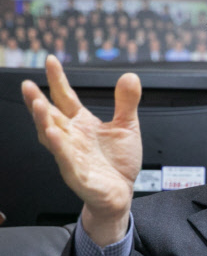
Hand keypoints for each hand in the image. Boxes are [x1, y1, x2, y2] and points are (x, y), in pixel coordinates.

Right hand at [21, 55, 141, 245]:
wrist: (121, 194)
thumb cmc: (119, 163)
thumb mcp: (127, 127)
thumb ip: (126, 103)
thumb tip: (130, 76)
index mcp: (81, 124)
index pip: (65, 98)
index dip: (57, 80)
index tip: (50, 61)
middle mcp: (72, 138)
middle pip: (50, 116)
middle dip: (37, 101)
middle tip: (28, 85)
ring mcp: (71, 156)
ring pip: (52, 137)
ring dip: (42, 121)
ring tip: (37, 104)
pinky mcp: (77, 175)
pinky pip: (65, 160)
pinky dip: (59, 148)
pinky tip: (53, 135)